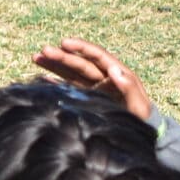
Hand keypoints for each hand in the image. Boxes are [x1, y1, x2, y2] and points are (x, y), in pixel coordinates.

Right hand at [30, 38, 154, 120]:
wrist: (143, 136)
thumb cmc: (143, 120)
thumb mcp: (140, 105)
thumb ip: (128, 87)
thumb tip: (114, 69)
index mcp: (117, 74)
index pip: (96, 56)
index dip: (80, 48)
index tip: (64, 42)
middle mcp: (103, 78)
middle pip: (80, 63)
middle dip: (61, 56)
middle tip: (43, 51)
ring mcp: (94, 89)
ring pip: (71, 73)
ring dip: (54, 65)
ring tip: (36, 57)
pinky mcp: (88, 100)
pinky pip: (70, 88)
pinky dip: (56, 83)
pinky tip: (43, 78)